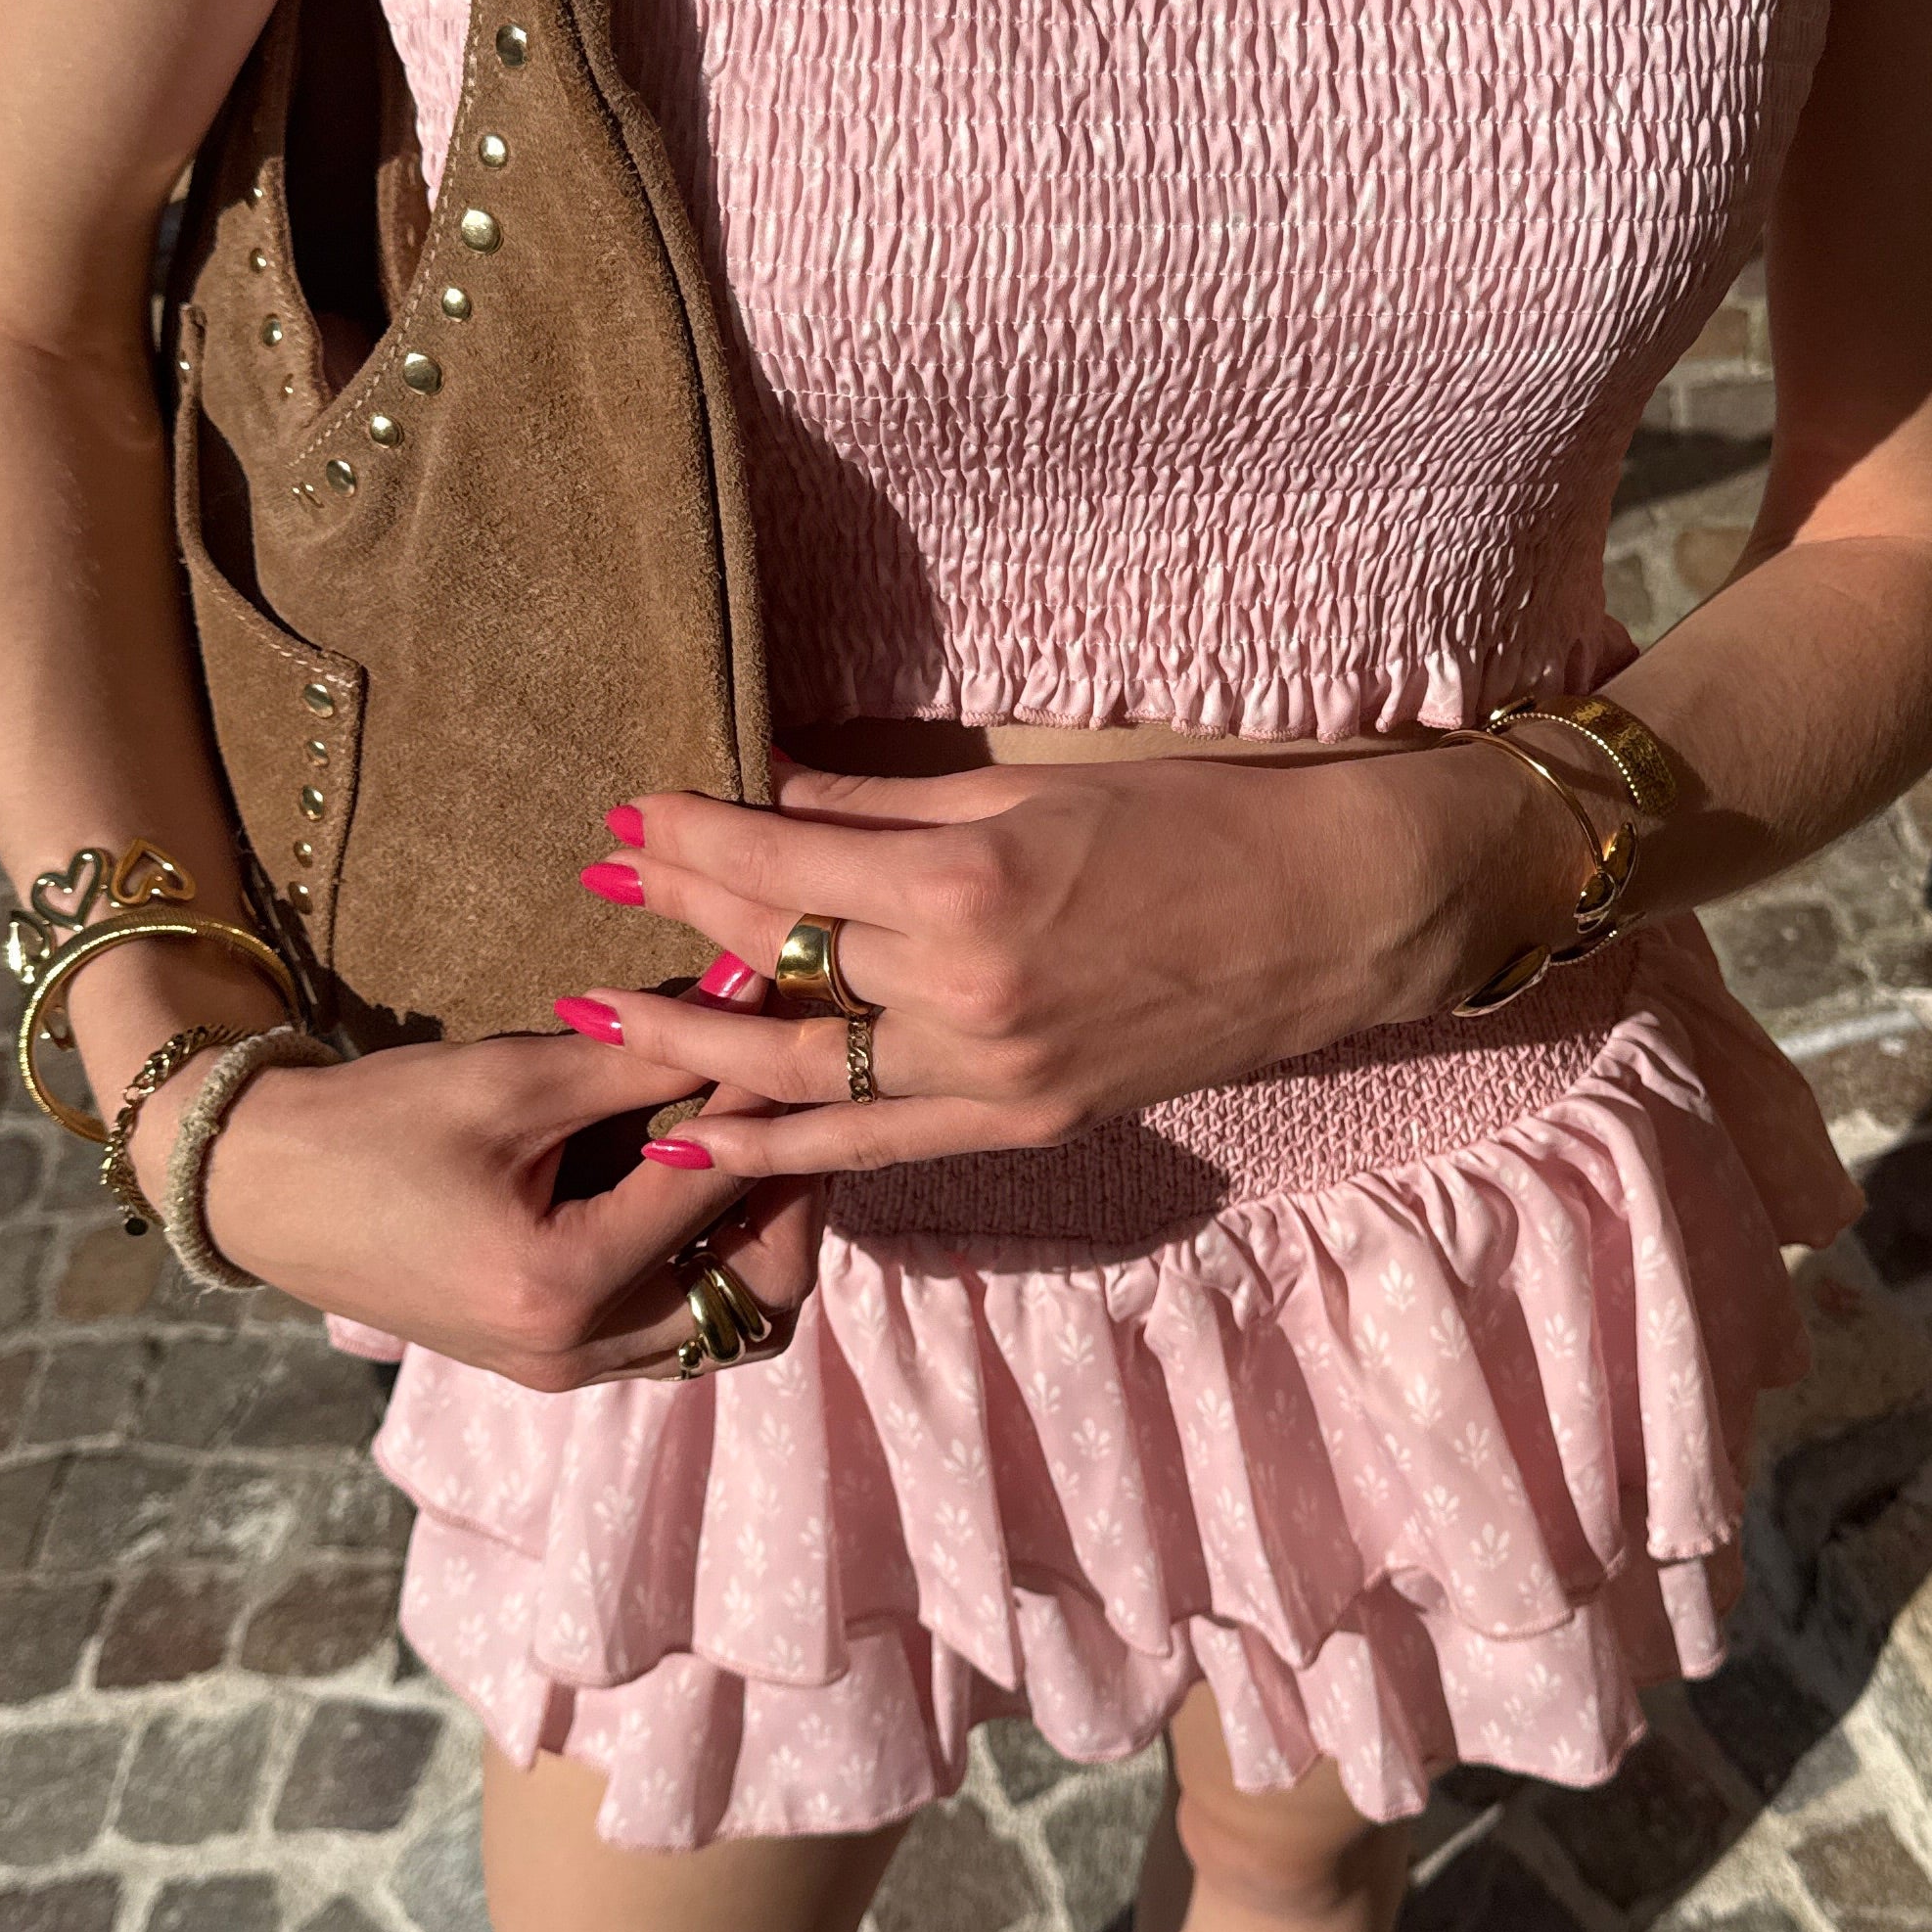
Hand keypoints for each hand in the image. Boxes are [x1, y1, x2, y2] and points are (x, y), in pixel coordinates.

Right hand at [147, 1009, 824, 1392]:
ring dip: (765, 1238)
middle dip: (796, 1199)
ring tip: (769, 1141)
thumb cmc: (370, 1124)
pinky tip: (713, 1183)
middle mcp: (575, 1354)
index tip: (800, 1032)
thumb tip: (750, 987)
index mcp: (561, 1289)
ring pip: (729, 1325)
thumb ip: (643, 1050)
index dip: (768, 1103)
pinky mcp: (554, 1360)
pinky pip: (679, 1327)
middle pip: (758, 1297)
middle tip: (810, 1106)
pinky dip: (715, 1264)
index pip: (716, 1190)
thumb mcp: (512, 1080)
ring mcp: (566, 1370)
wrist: (259, 1186)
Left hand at [563, 737, 1576, 1182]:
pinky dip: (779, 1145)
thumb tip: (774, 787)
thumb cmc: (1206, 820)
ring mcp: (990, 1075)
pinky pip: (873, 1144)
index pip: (780, 863)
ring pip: (799, 1071)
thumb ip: (889, 802)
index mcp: (966, 884)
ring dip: (686, 1043)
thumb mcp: (1038, 786)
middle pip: (772, 962)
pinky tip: (699, 1137)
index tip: (623, 811)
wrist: (1343, 916)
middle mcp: (962, 994)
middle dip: (670, 919)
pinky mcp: (1020, 1124)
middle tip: (589, 882)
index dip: (689, 836)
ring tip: (592, 1011)